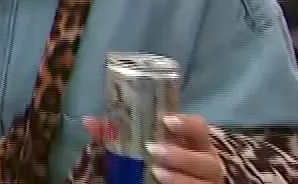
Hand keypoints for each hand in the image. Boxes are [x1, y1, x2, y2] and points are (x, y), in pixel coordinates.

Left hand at [83, 113, 222, 182]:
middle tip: (154, 150)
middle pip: (205, 160)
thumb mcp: (148, 141)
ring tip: (156, 173)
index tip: (166, 120)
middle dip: (182, 156)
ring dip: (180, 178)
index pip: (199, 128)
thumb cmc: (164, 154)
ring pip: (202, 183)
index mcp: (196, 142)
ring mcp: (205, 183)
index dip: (187, 124)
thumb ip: (120, 132)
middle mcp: (207, 163)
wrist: (179, 176)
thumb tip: (89, 121)